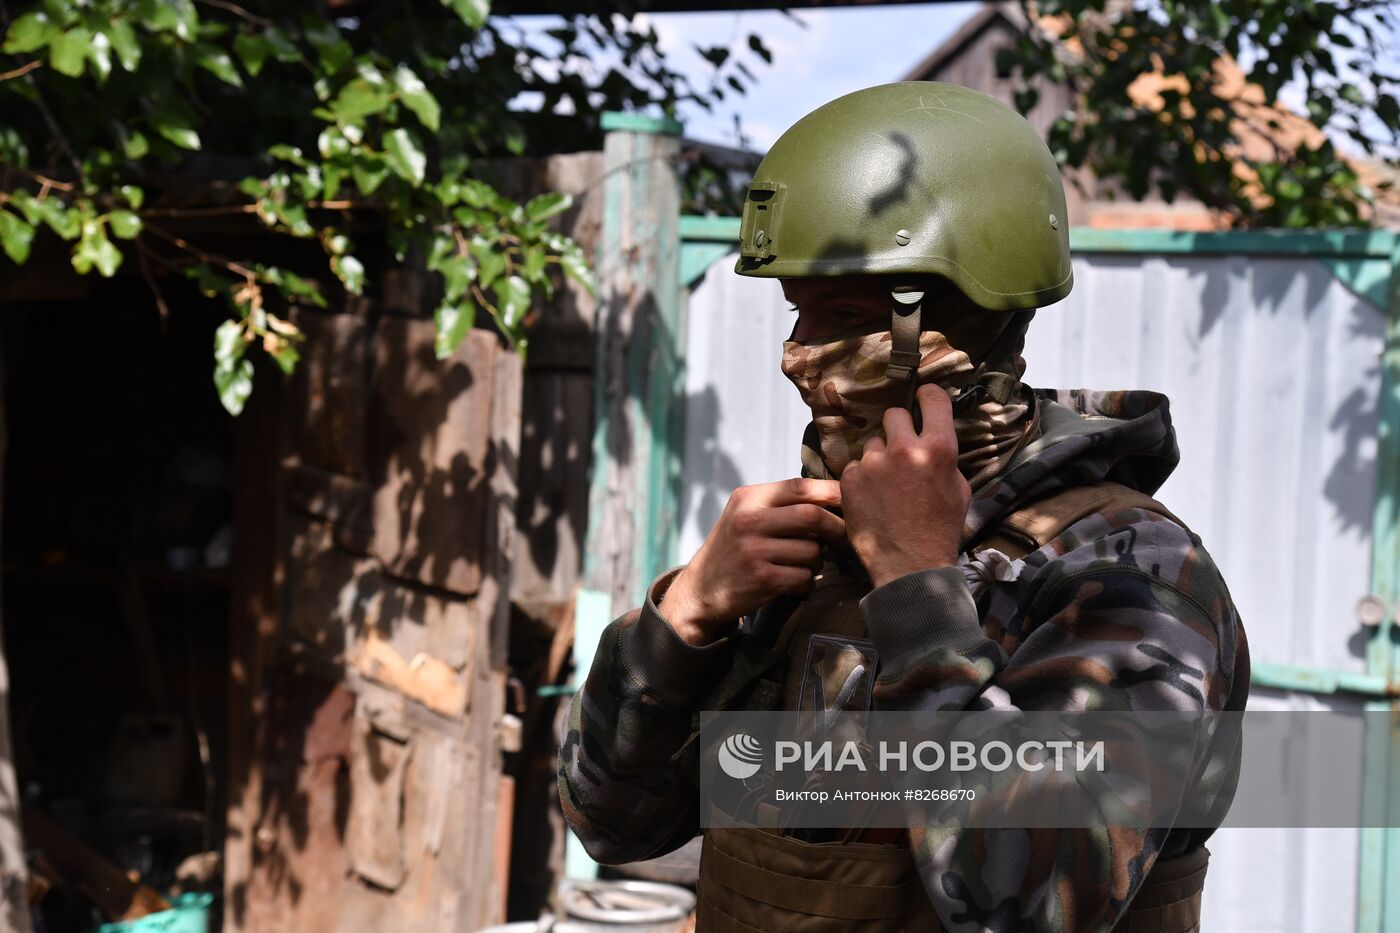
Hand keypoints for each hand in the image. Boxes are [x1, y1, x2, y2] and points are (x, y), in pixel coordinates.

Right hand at [660, 478, 844, 645]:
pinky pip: (804, 577)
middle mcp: (749, 521)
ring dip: (818, 560)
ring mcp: (754, 551)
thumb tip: (833, 494)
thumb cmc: (734, 548)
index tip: (847, 500)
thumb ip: (779, 503)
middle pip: (812, 516)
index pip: (799, 487)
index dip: (830, 492)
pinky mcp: (762, 579)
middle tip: (842, 536)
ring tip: (804, 563)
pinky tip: (792, 581)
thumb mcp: (745, 515)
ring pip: (812, 550)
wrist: (700, 589)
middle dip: (835, 527)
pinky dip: (806, 581)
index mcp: (748, 499)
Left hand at [840, 383, 970, 587]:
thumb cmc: (940, 530)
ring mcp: (874, 463)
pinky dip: (862, 477)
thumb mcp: (959, 489)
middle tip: (902, 450)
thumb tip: (933, 438)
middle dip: (899, 429)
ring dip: (879, 456)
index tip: (923, 398)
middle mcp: (905, 449)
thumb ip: (945, 458)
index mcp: (939, 449)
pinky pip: (856, 465)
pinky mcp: (850, 478)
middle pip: (895, 415)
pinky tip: (872, 498)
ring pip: (873, 442)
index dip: (927, 396)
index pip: (932, 398)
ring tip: (886, 484)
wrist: (910, 566)